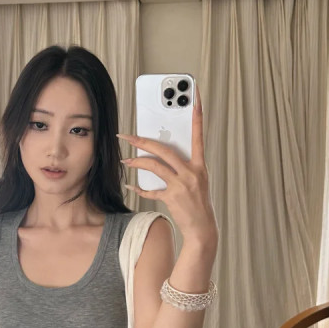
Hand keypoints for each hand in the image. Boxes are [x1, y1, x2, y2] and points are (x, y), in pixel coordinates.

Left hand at [118, 80, 218, 246]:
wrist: (202, 229)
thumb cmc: (199, 205)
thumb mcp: (198, 182)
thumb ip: (183, 168)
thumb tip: (163, 157)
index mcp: (200, 165)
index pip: (198, 135)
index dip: (198, 117)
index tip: (195, 98)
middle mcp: (192, 172)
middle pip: (164, 149)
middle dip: (143, 141)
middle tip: (127, 136)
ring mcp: (182, 185)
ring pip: (155, 166)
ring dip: (137, 162)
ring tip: (126, 159)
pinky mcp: (172, 197)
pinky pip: (151, 190)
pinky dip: (140, 188)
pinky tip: (131, 185)